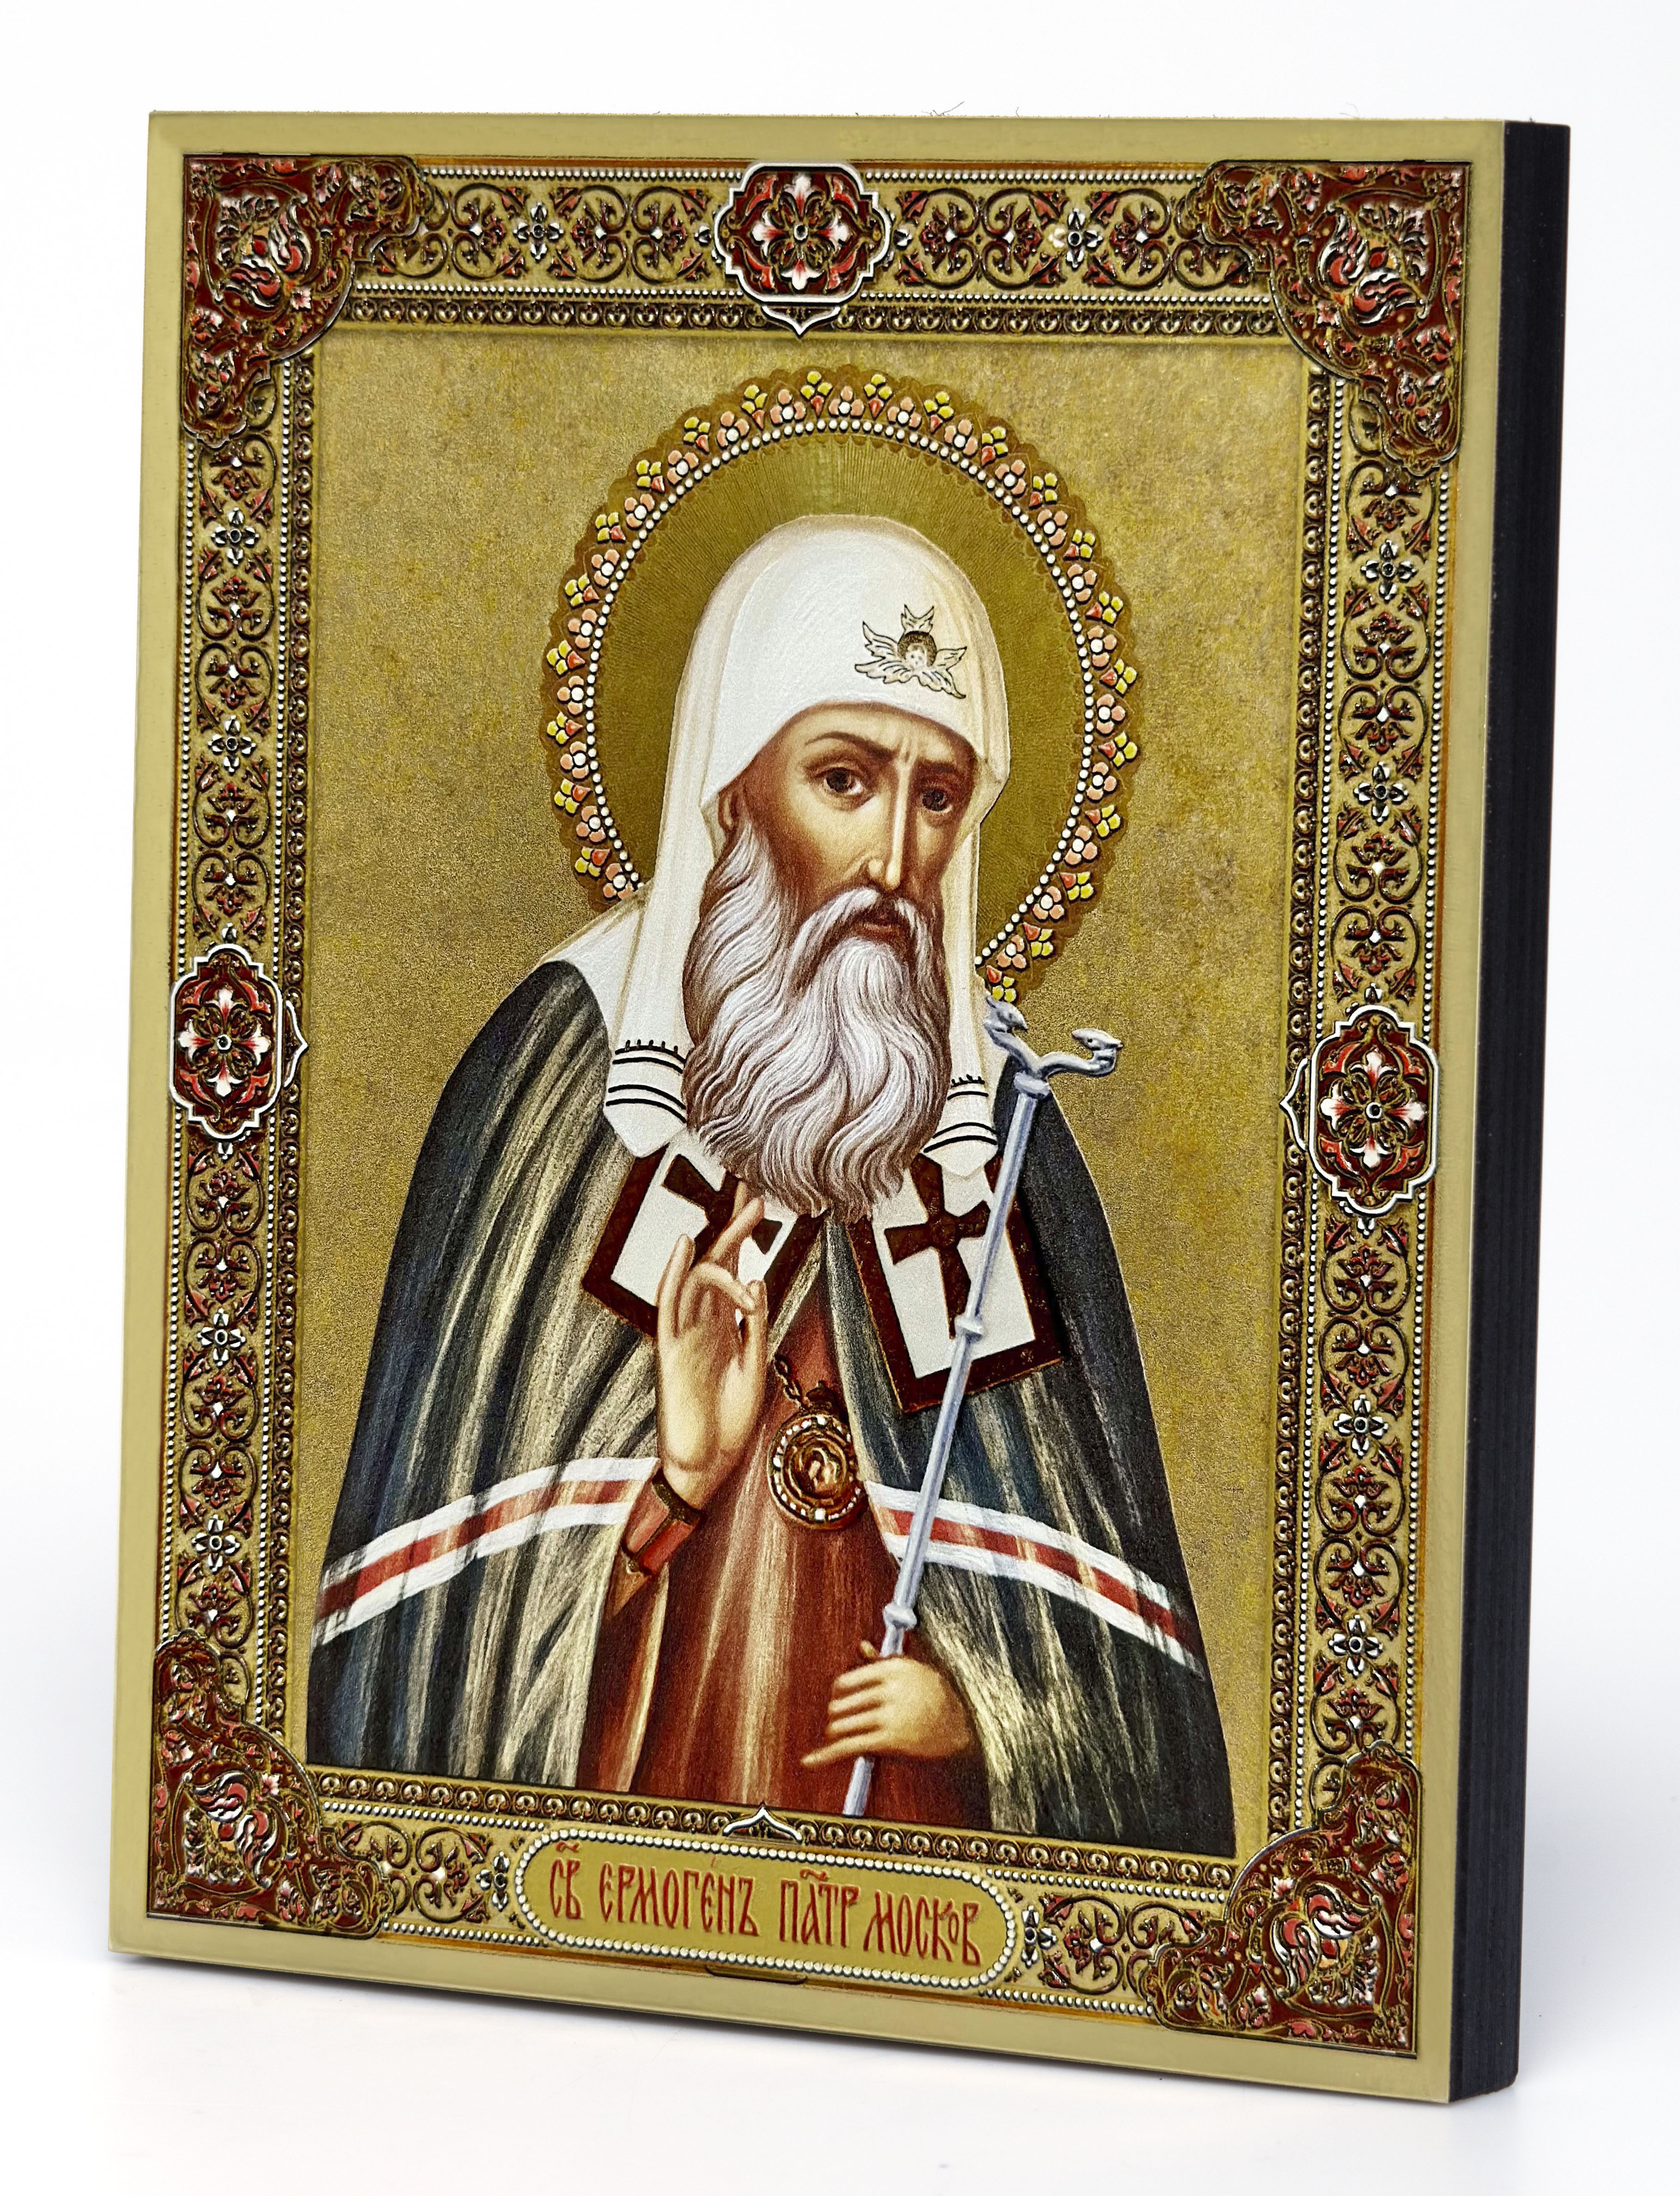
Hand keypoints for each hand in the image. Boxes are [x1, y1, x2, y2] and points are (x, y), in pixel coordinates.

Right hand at [655, 1184, 767, 1510]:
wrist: (707, 1464)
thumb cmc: (729, 1421)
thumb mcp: (755, 1367)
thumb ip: (756, 1326)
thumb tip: (758, 1279)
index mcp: (725, 1325)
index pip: (734, 1269)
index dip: (744, 1236)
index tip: (759, 1201)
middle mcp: (704, 1322)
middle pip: (718, 1263)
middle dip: (737, 1227)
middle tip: (757, 1194)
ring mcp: (685, 1333)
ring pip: (699, 1277)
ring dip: (723, 1244)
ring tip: (746, 1214)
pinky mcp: (670, 1350)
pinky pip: (670, 1306)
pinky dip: (676, 1275)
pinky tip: (686, 1246)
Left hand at [800, 1643, 976, 1768]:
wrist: (963, 1730)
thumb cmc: (937, 1698)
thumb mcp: (916, 1671)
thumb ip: (885, 1659)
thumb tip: (861, 1646)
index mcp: (893, 1668)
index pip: (846, 1681)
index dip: (838, 1695)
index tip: (838, 1702)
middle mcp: (888, 1689)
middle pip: (840, 1704)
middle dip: (837, 1716)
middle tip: (841, 1722)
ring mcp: (887, 1715)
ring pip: (841, 1725)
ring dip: (836, 1733)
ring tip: (839, 1736)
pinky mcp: (887, 1740)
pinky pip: (847, 1747)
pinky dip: (825, 1756)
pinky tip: (809, 1761)